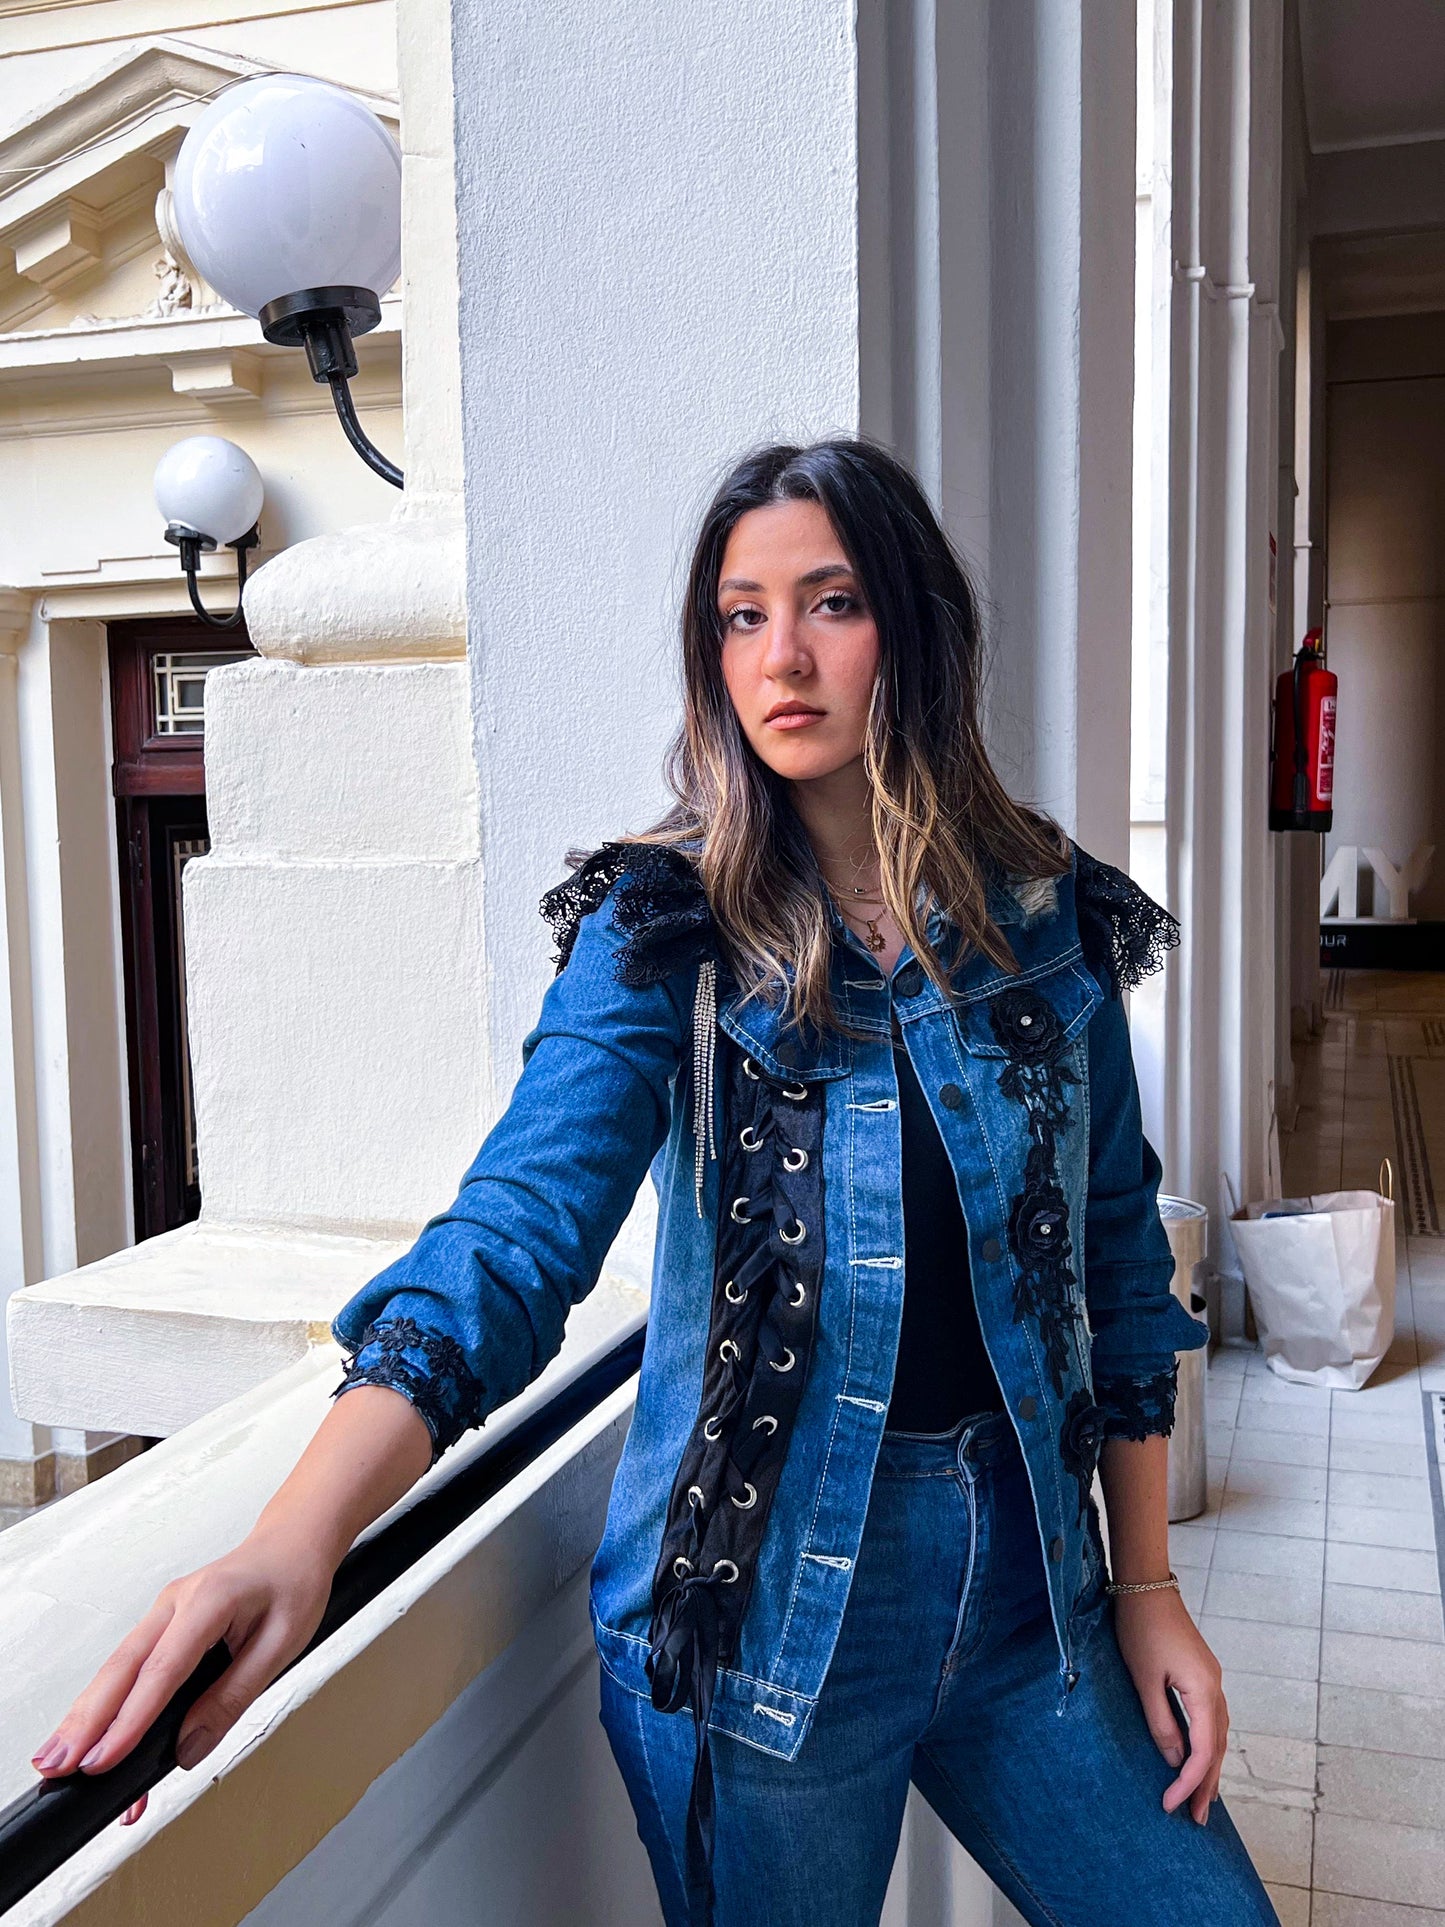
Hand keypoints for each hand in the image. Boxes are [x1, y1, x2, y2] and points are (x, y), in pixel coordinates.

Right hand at [29, 1529, 334, 1827]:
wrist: (292, 1544)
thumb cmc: (294, 1583)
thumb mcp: (283, 1644)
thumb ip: (233, 1698)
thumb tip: (189, 1749)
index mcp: (210, 1601)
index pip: (163, 1670)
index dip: (130, 1720)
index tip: (103, 1760)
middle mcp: (175, 1603)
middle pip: (121, 1668)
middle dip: (84, 1721)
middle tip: (57, 1766)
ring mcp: (164, 1612)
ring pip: (115, 1669)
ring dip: (85, 1716)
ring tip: (58, 1762)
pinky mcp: (162, 1626)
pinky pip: (130, 1668)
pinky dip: (109, 1706)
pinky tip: (95, 1739)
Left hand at [1112, 1587, 1227, 1823]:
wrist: (1146, 1586)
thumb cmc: (1140, 1629)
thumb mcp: (1144, 1679)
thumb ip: (1161, 1722)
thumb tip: (1174, 1761)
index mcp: (1204, 1691)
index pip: (1204, 1750)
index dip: (1189, 1782)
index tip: (1170, 1805)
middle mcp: (1215, 1688)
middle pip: (1218, 1747)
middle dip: (1207, 1785)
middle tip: (1197, 1820)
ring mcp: (1211, 1680)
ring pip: (1218, 1735)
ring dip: (1209, 1768)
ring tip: (1201, 1800)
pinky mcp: (1201, 1674)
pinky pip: (1211, 1720)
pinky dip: (1207, 1745)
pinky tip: (1198, 1757)